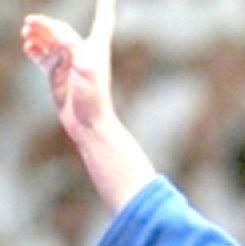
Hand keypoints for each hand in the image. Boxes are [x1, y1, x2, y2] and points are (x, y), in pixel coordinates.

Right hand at [21, 0, 116, 143]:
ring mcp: (67, 63)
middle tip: (31, 22)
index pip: (102, 20)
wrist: (88, 122)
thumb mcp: (85, 63)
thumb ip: (69, 41)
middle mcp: (83, 52)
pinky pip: (41, 56)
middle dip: (47, 23)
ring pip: (49, 41)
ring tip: (26, 32)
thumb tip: (52, 28)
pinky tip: (28, 47)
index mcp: (97, 46)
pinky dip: (34, 49)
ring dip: (38, 34)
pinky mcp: (55, 75)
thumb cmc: (93, 93)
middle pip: (62, 29)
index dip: (104, 6)